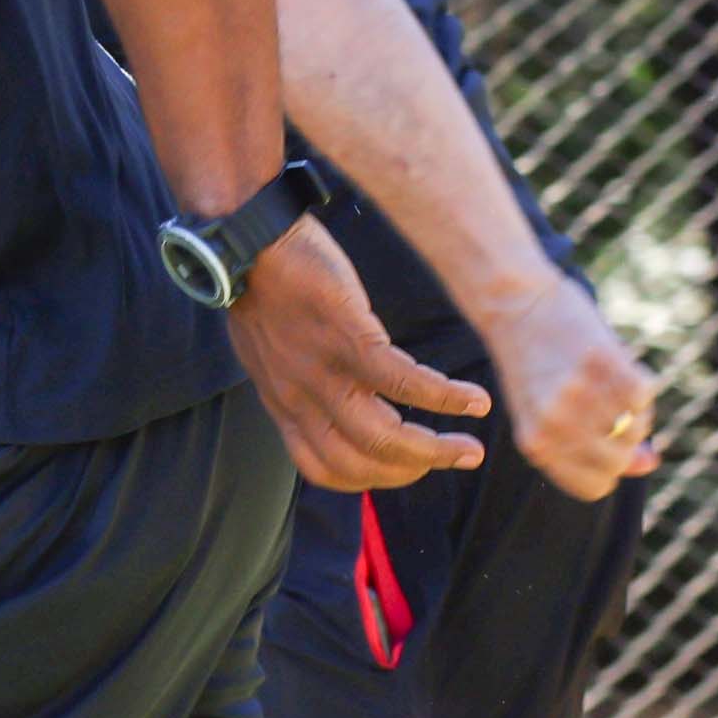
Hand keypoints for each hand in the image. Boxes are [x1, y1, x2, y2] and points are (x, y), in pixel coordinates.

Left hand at [227, 215, 490, 493]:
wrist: (244, 239)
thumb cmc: (261, 287)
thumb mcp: (270, 350)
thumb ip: (298, 380)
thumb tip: (331, 396)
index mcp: (283, 403)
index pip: (324, 468)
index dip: (368, 478)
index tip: (403, 466)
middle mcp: (300, 397)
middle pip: (358, 462)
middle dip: (411, 470)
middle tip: (449, 458)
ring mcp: (323, 369)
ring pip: (382, 436)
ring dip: (433, 451)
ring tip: (469, 448)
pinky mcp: (346, 333)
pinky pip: (402, 382)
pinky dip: (443, 398)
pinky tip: (473, 401)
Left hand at [480, 278, 662, 501]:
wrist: (513, 301)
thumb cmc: (532, 359)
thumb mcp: (548, 412)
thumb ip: (593, 446)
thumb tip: (649, 464)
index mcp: (536, 446)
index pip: (594, 488)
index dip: (608, 469)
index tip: (604, 443)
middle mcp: (556, 427)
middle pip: (619, 460)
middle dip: (625, 440)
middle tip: (611, 407)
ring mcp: (580, 396)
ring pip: (637, 427)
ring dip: (634, 409)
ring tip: (610, 381)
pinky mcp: (603, 364)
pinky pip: (644, 394)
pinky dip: (640, 381)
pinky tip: (619, 364)